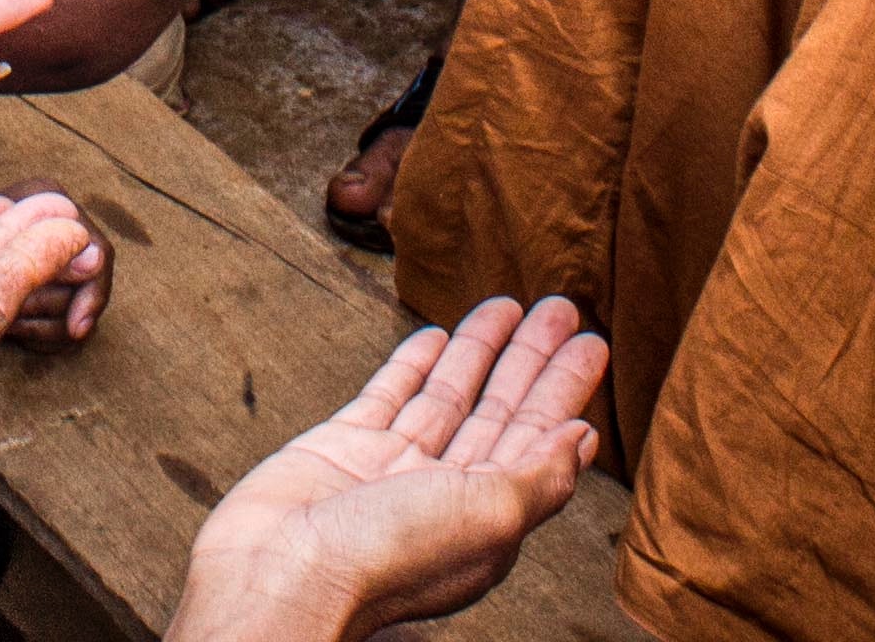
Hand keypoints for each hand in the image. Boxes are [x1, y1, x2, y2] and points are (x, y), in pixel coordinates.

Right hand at [172, 299, 611, 641]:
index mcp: (487, 517)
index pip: (538, 441)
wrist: (282, 570)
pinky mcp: (343, 447)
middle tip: (563, 309)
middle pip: (500, 413)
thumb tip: (582, 438)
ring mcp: (392, 468)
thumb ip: (540, 475)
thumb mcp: (489, 516)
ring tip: (508, 304)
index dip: (566, 392)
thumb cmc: (388, 557)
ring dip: (479, 350)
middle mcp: (444, 494)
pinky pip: (389, 395)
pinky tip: (435, 334)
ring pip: (448, 396)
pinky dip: (412, 364)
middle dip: (532, 362)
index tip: (592, 345)